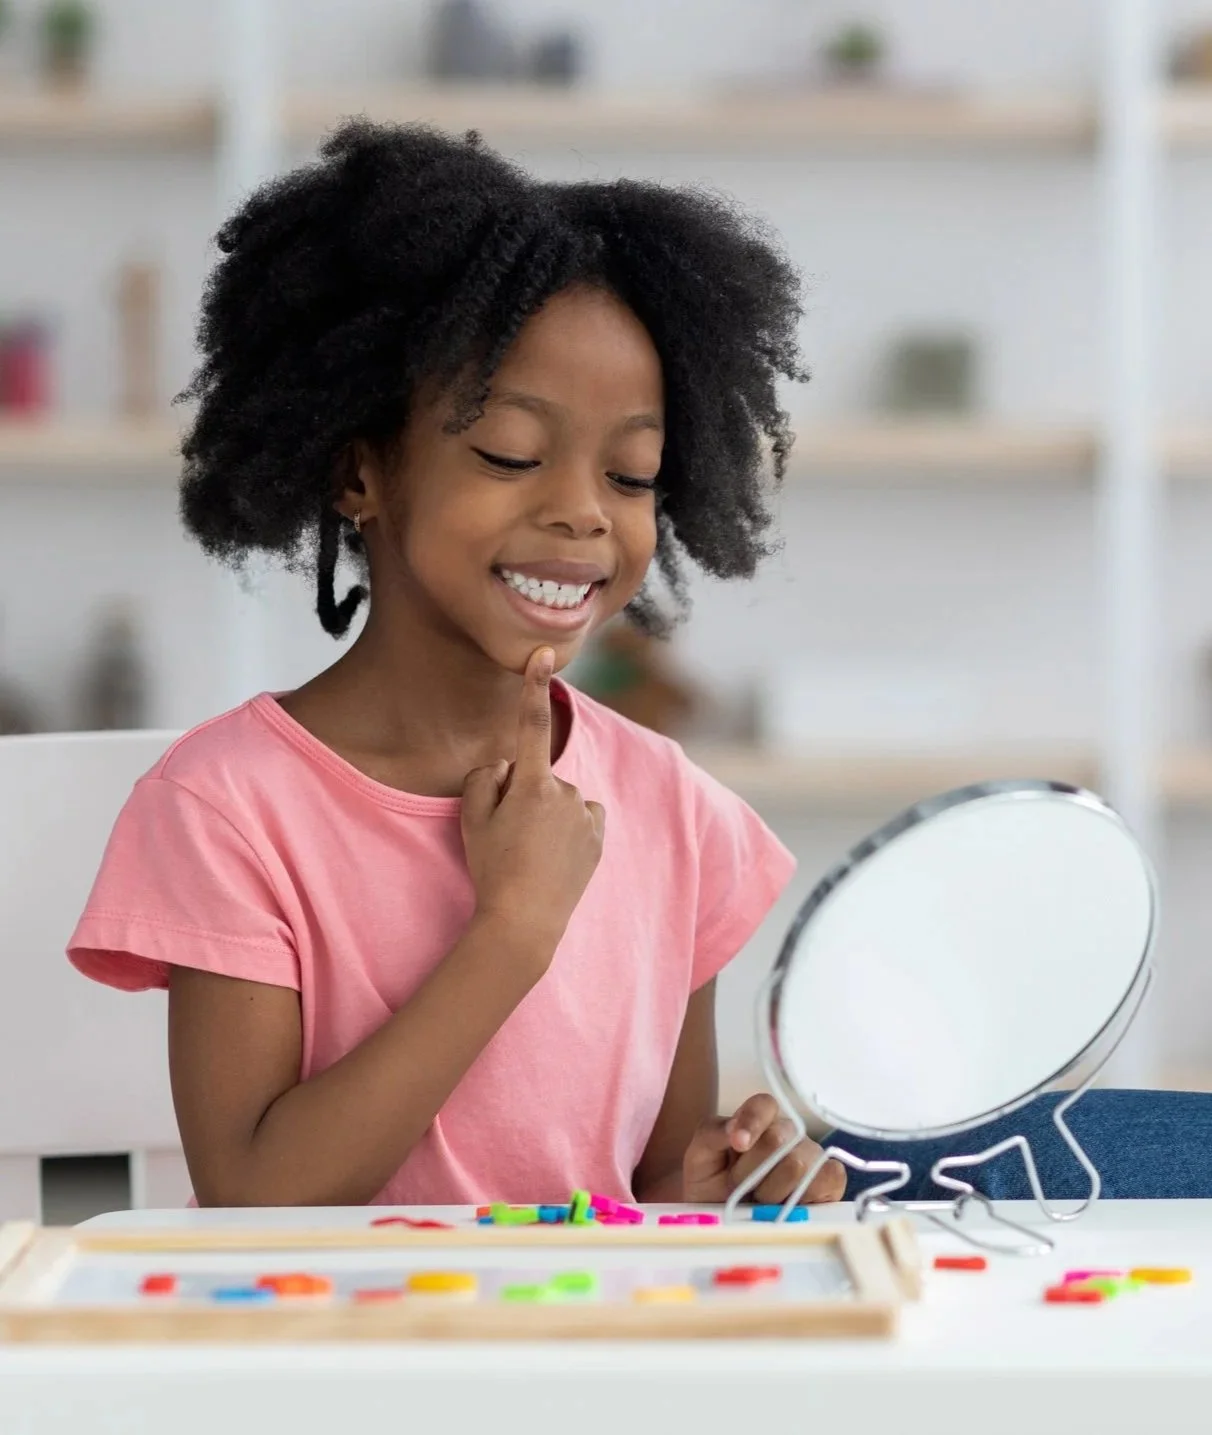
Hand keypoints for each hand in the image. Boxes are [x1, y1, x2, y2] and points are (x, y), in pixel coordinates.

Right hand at [461, 646, 604, 957]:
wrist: (525, 921)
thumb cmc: (493, 868)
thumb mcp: (471, 820)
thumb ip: (485, 779)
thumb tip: (507, 764)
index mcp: (532, 785)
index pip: (531, 725)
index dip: (533, 686)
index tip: (543, 652)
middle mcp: (566, 793)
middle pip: (538, 776)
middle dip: (524, 794)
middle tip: (508, 837)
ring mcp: (586, 815)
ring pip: (561, 798)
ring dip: (548, 814)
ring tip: (531, 852)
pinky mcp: (599, 835)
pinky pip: (581, 816)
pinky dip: (570, 828)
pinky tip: (554, 856)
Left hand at [682, 1094, 846, 1205]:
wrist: (722, 1222)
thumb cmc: (712, 1185)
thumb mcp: (700, 1157)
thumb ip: (712, 1134)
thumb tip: (735, 1130)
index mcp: (759, 1120)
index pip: (764, 1105)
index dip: (751, 1122)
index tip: (738, 1144)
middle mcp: (789, 1133)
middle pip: (779, 1139)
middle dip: (752, 1171)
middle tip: (740, 1188)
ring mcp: (811, 1156)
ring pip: (800, 1164)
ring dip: (772, 1192)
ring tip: (760, 1202)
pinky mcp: (829, 1182)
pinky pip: (832, 1176)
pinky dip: (808, 1194)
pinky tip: (788, 1206)